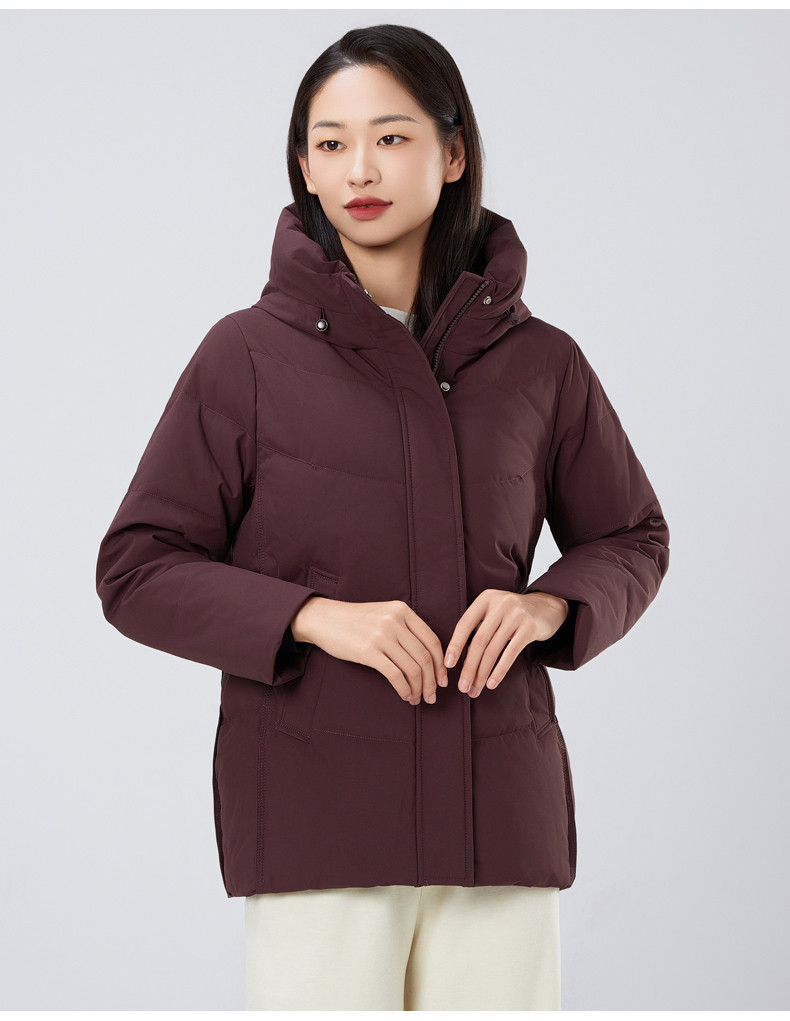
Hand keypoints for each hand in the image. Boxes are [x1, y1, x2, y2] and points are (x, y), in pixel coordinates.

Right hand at [291, 597, 447, 704]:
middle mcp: (395, 621)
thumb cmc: (355, 621)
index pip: (432, 640)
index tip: (443, 679)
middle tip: (432, 696)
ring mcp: (382, 635)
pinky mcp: (368, 651)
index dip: (441, 663)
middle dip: (433, 681)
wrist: (324, 619)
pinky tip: (405, 696)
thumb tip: (427, 658)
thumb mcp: (384, 614)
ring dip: (419, 688)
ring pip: (413, 668)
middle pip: (425, 657)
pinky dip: (404, 689)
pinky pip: (395, 675)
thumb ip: (404, 628)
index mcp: (402, 611)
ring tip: (418, 699)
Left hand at [443, 590, 568, 697]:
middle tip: (463, 687)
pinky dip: (499, 671)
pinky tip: (492, 683)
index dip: (455, 645)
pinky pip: (510, 653)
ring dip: (482, 673)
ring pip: (493, 650)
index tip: (448, 665)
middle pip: (478, 641)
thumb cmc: (512, 614)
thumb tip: (457, 659)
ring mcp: (516, 615)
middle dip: (469, 667)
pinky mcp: (530, 628)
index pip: (465, 624)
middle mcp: (500, 604)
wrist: (546, 606)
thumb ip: (478, 627)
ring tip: (475, 690)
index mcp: (486, 598)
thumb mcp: (494, 611)